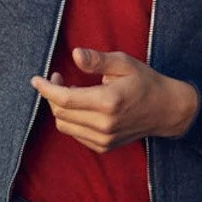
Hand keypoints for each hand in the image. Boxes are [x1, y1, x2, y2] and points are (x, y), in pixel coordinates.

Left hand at [30, 48, 198, 153]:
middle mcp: (104, 124)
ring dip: (59, 108)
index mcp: (108, 102)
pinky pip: (75, 134)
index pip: (64, 99)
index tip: (36, 79)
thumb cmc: (144, 82)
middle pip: (61, 113)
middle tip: (57, 77)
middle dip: (51, 95)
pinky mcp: (104, 146)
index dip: (46, 88)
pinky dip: (70, 120)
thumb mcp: (123, 63)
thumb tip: (75, 54)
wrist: (166, 110)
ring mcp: (104, 139)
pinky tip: (79, 106)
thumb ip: (97, 60)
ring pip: (64, 125)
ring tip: (68, 90)